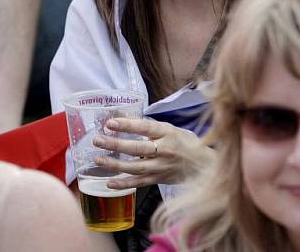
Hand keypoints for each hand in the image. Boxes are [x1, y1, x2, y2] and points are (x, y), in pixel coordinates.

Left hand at [91, 118, 214, 187]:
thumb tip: (120, 115)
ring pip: (136, 167)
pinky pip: (139, 183)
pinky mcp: (158, 179)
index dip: (127, 125)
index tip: (110, 123)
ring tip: (98, 159)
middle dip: (116, 144)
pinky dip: (124, 184)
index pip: (145, 127)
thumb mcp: (168, 128)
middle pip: (138, 148)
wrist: (202, 165)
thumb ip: (145, 124)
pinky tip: (109, 182)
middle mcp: (165, 150)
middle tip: (98, 140)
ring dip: (115, 165)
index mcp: (167, 133)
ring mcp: (161, 167)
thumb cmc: (183, 143)